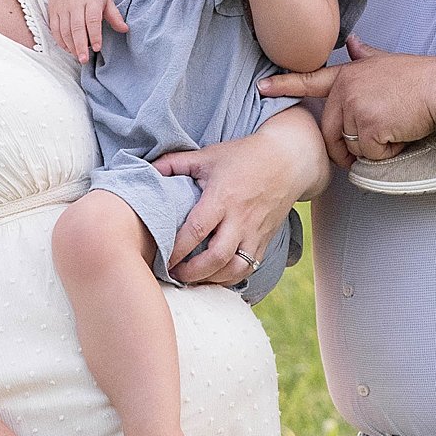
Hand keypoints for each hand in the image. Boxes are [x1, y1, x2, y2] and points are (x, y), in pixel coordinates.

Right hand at [47, 0, 125, 61]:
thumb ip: (114, 15)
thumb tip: (125, 29)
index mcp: (91, 0)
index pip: (92, 19)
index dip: (94, 35)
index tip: (97, 48)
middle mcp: (75, 4)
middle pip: (77, 27)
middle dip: (80, 45)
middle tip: (84, 59)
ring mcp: (62, 7)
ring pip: (64, 29)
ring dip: (70, 45)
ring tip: (78, 56)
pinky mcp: (53, 10)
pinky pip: (54, 28)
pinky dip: (60, 40)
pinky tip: (68, 48)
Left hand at [155, 109, 328, 282]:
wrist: (289, 160)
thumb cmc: (244, 156)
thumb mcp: (208, 155)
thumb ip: (175, 163)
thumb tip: (147, 169)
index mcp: (223, 197)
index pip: (197, 230)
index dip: (177, 249)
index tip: (160, 258)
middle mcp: (241, 219)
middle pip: (217, 257)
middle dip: (192, 272)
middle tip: (173, 274)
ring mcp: (255, 232)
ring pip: (235, 268)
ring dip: (211, 279)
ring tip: (191, 279)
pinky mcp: (265, 241)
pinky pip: (248, 268)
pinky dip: (230, 279)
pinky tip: (213, 278)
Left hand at [261, 37, 435, 165]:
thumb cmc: (419, 78)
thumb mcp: (386, 61)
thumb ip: (365, 56)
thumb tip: (353, 42)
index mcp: (348, 75)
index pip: (310, 81)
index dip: (284, 85)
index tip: (261, 87)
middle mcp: (346, 91)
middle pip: (331, 132)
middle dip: (347, 148)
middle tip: (373, 143)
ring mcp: (355, 108)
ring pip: (352, 146)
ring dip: (375, 147)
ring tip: (395, 126)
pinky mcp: (368, 127)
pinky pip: (370, 154)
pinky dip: (387, 152)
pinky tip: (401, 133)